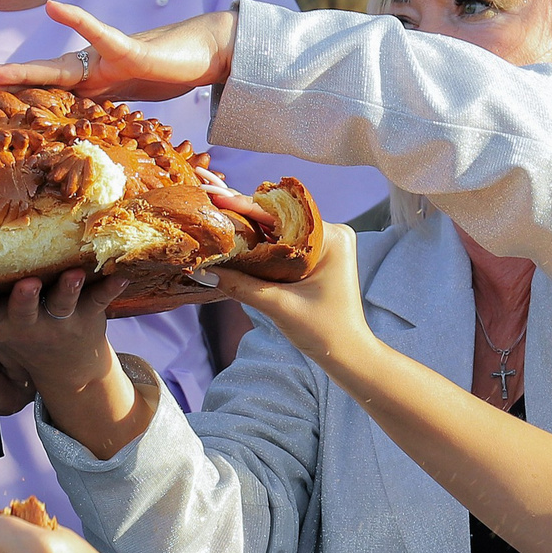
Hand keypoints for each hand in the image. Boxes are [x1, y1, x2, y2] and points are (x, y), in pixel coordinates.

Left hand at [0, 2, 237, 101]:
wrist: (204, 51)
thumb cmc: (168, 71)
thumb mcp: (133, 98)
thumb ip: (107, 109)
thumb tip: (88, 133)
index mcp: (93, 84)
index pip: (47, 93)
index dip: (15, 97)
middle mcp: (93, 69)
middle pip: (42, 79)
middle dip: (5, 83)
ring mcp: (109, 60)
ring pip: (60, 66)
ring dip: (25, 70)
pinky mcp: (131, 51)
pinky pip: (102, 35)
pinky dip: (78, 20)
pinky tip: (54, 6)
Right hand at [0, 269, 127, 399]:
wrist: (67, 365)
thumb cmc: (11, 332)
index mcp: (1, 323)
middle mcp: (31, 322)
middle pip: (24, 310)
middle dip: (23, 299)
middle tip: (24, 285)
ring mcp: (61, 317)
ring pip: (64, 302)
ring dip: (70, 289)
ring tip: (76, 273)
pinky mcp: (90, 311)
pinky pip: (103, 298)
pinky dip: (111, 289)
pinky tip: (122, 275)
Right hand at [209, 222, 373, 366]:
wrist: (347, 353)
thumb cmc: (324, 331)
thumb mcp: (278, 306)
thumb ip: (241, 285)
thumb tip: (204, 269)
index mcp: (333, 237)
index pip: (284, 214)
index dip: (248, 207)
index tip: (220, 199)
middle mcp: (332, 233)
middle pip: (281, 219)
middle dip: (247, 217)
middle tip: (213, 208)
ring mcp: (327, 244)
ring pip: (281, 231)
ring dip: (253, 232)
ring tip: (219, 224)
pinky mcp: (318, 257)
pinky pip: (285, 244)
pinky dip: (263, 247)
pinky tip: (238, 244)